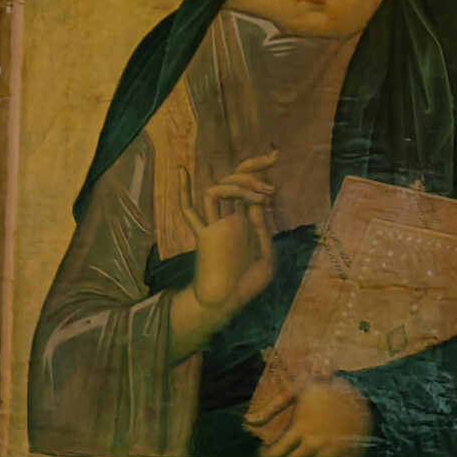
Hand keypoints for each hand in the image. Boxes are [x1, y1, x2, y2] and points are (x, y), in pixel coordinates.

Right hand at [168, 154, 277, 359]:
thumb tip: (256, 201)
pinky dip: (184, 190)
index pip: (250, 187)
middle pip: (234, 182)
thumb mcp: (266, 255)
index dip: (260, 168)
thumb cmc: (247, 285)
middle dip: (253, 170)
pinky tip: (181, 171)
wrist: (227, 303)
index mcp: (245, 222)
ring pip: (218, 190)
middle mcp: (229, 219)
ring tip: (261, 195)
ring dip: (240, 184)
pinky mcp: (204, 235)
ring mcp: (215, 225)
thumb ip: (261, 228)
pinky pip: (190, 211)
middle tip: (272, 167)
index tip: (274, 153)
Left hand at [252, 371, 373, 456]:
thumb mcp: (296, 390)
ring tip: (303, 450)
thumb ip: (272, 407)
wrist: (363, 391)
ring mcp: (333, 452)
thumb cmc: (325, 387)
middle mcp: (315, 445)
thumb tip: (248, 420)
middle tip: (283, 452)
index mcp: (300, 430)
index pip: (277, 453)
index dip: (267, 455)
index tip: (264, 453)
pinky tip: (323, 451)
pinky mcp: (348, 455)